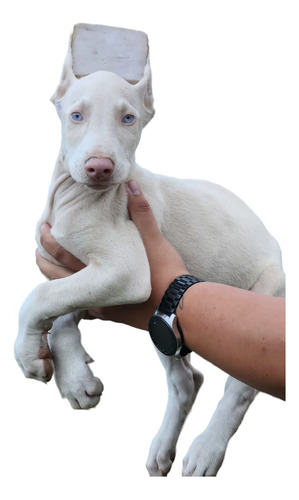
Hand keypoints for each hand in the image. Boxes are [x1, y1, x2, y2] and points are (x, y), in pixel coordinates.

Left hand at [36, 180, 187, 327]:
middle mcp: (96, 294)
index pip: (63, 256)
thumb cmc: (167, 274)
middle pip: (60, 278)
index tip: (41, 230)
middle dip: (47, 264)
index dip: (49, 242)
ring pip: (71, 297)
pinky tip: (80, 298)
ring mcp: (104, 308)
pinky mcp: (115, 317)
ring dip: (61, 283)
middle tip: (38, 251)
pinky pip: (89, 312)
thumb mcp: (154, 240)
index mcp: (99, 272)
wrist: (183, 308)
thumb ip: (141, 212)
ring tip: (54, 272)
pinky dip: (80, 302)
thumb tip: (130, 184)